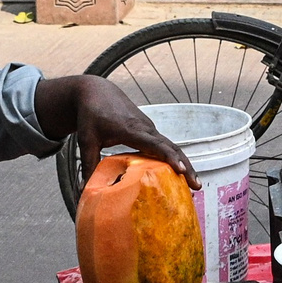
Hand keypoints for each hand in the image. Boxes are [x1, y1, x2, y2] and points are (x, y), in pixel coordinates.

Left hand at [67, 79, 197, 183]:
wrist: (96, 92)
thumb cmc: (90, 115)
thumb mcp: (86, 139)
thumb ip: (88, 163)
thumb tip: (85, 190)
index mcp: (131, 129)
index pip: (155, 144)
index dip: (169, 157)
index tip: (181, 169)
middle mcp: (145, 128)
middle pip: (171, 147)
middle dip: (186, 166)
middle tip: (196, 186)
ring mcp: (150, 128)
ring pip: (172, 147)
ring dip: (185, 163)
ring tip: (194, 185)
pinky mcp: (150, 130)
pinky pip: (167, 145)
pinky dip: (176, 158)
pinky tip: (180, 173)